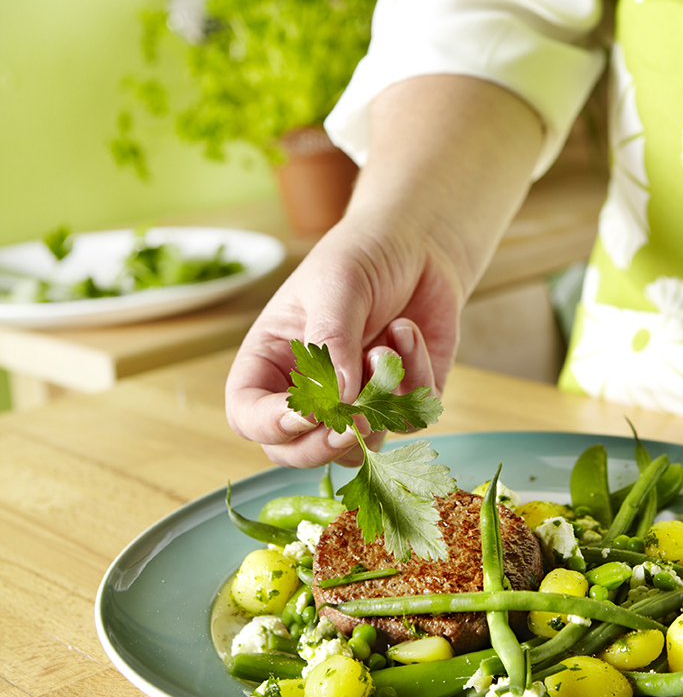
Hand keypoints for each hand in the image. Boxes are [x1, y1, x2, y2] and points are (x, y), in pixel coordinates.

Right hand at [225, 74, 542, 470]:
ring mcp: (353, 402)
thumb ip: (332, 341)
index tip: (306, 414)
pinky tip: (409, 331)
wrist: (420, 245)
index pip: (248, 414)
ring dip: (376, 406)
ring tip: (385, 346)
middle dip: (325, 444)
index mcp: (271, 360)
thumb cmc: (363, 257)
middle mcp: (307, 390)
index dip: (270, 425)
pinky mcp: (399, 404)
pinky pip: (406, 420)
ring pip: (354, 450)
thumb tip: (340, 401)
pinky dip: (414, 377)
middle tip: (355, 423)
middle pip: (295, 451)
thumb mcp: (337, 286)